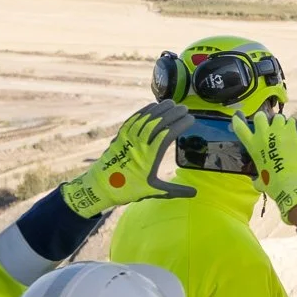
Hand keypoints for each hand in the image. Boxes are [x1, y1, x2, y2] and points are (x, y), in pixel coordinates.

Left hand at [62, 102, 195, 216]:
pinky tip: (152, 106)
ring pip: (146, 117)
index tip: (191, 119)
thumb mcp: (153, 191)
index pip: (167, 134)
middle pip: (158, 122)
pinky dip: (144, 110)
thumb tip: (195, 193)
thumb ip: (175, 190)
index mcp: (149, 156)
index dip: (180, 124)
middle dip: (173, 113)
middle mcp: (139, 144)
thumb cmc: (128, 189)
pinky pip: (133, 119)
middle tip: (185, 109)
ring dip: (160, 108)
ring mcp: (128, 138)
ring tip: (172, 103)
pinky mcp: (120, 135)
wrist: (101, 186)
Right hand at [231, 109, 296, 220]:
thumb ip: (257, 177)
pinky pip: (291, 121)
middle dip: (263, 120)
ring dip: (280, 123)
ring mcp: (278, 131)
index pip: (240, 128)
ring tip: (284, 130)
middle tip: (269, 126)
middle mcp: (263, 135)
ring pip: (277, 117)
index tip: (237, 116)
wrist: (292, 182)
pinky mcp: (292, 131)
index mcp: (253, 146)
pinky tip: (294, 133)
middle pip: (260, 116)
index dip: (238, 120)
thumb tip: (258, 181)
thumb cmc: (273, 185)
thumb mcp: (260, 181)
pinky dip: (292, 126)